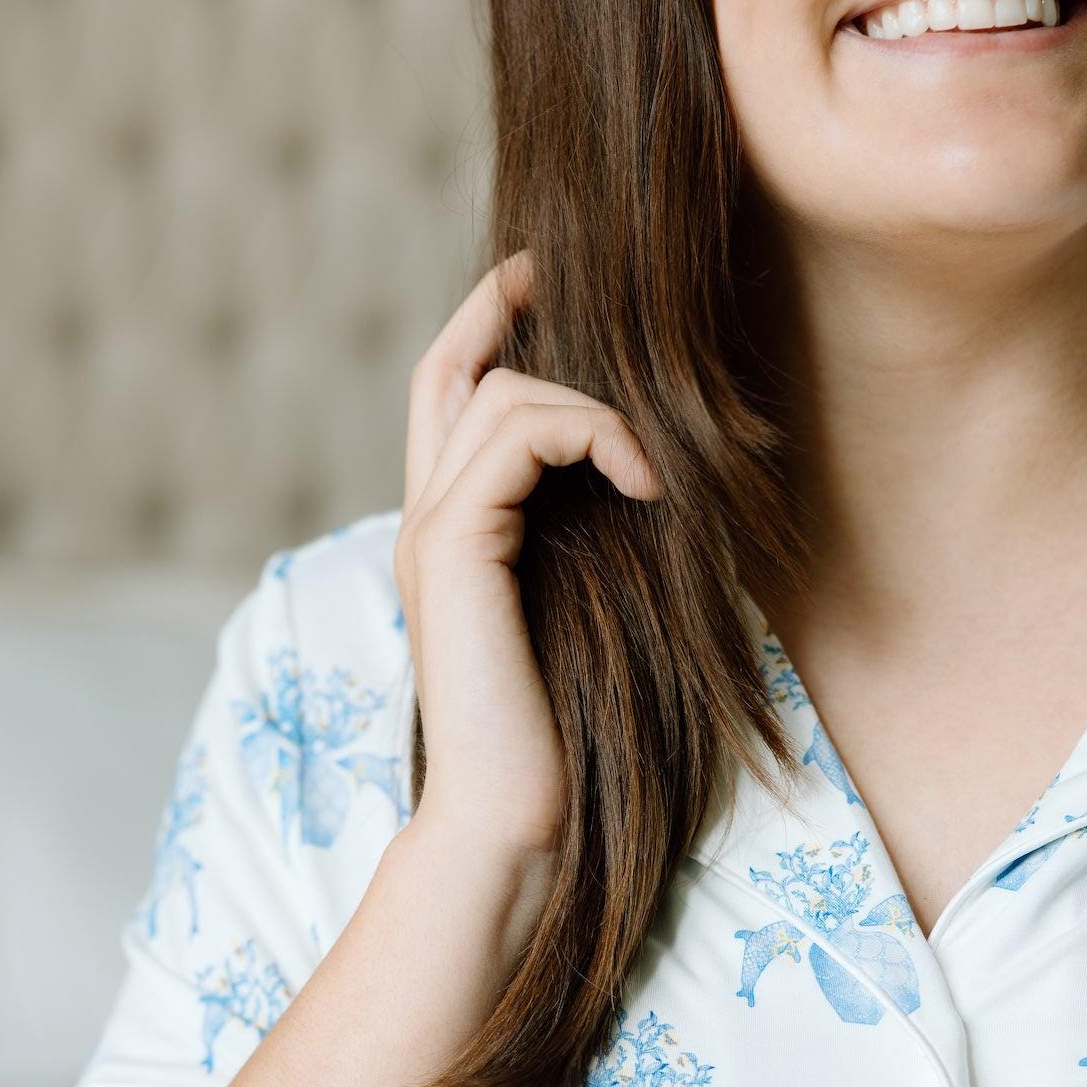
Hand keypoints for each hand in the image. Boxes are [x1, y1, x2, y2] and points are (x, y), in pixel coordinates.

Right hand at [393, 246, 664, 858]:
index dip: (485, 328)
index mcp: (453, 541)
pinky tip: (644, 487)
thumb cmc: (564, 741)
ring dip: (595, 407)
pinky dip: (593, 436)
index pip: (446, 402)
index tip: (543, 280)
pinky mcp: (456, 550)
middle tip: (567, 268)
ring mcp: (433, 535)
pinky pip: (519, 433)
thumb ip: (588, 544)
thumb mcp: (587, 614)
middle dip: (502, 304)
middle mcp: (427, 524)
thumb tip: (659, 483)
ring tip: (652, 472)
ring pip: (500, 393)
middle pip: (448, 371)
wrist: (514, 818)